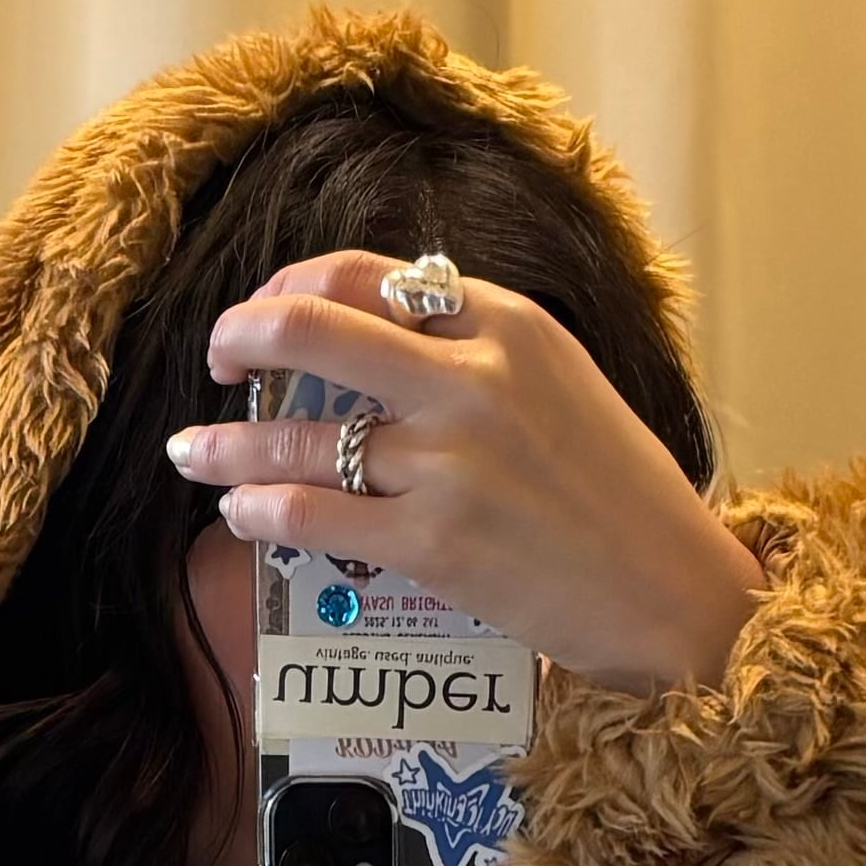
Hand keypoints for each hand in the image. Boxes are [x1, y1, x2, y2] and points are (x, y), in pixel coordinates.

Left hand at [167, 252, 767, 699]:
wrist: (672, 591)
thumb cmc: (619, 494)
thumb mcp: (561, 383)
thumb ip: (479, 350)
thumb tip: (386, 330)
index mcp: (507, 323)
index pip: (369, 275)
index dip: (295, 285)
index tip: (265, 311)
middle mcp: (472, 379)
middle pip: (314, 326)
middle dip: (240, 334)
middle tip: (215, 358)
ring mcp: (449, 463)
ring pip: (297, 436)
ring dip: (227, 446)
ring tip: (193, 455)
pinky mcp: (435, 544)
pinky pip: (311, 518)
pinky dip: (260, 512)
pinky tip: (242, 513)